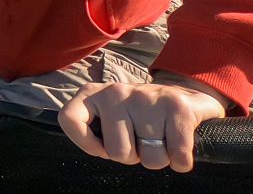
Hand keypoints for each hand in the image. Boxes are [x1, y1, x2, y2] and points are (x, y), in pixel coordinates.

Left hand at [58, 77, 228, 171]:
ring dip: (159, 157)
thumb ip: (92, 128)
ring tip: (160, 137)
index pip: (68, 119)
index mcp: (93, 94)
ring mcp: (146, 98)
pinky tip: (177, 142)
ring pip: (151, 158)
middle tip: (141, 139)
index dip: (85, 143)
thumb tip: (93, 149)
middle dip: (134, 156)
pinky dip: (181, 160)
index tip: (102, 149)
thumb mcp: (109, 117)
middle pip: (118, 152)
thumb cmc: (139, 115)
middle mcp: (116, 92)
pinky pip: (177, 156)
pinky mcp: (176, 106)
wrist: (184, 95)